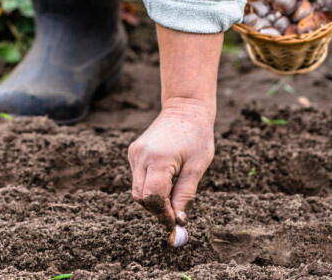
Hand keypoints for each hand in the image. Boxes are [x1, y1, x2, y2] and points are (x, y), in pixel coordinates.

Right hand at [128, 25, 220, 230]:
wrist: (185, 108)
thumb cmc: (197, 136)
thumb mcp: (197, 167)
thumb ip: (185, 194)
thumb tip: (179, 220)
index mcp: (158, 159)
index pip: (153, 197)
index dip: (163, 214)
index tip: (175, 223)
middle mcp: (141, 156)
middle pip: (141, 197)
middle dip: (157, 209)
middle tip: (174, 215)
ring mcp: (135, 153)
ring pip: (137, 189)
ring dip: (153, 199)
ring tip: (172, 195)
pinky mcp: (133, 151)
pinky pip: (138, 177)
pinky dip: (149, 185)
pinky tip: (165, 179)